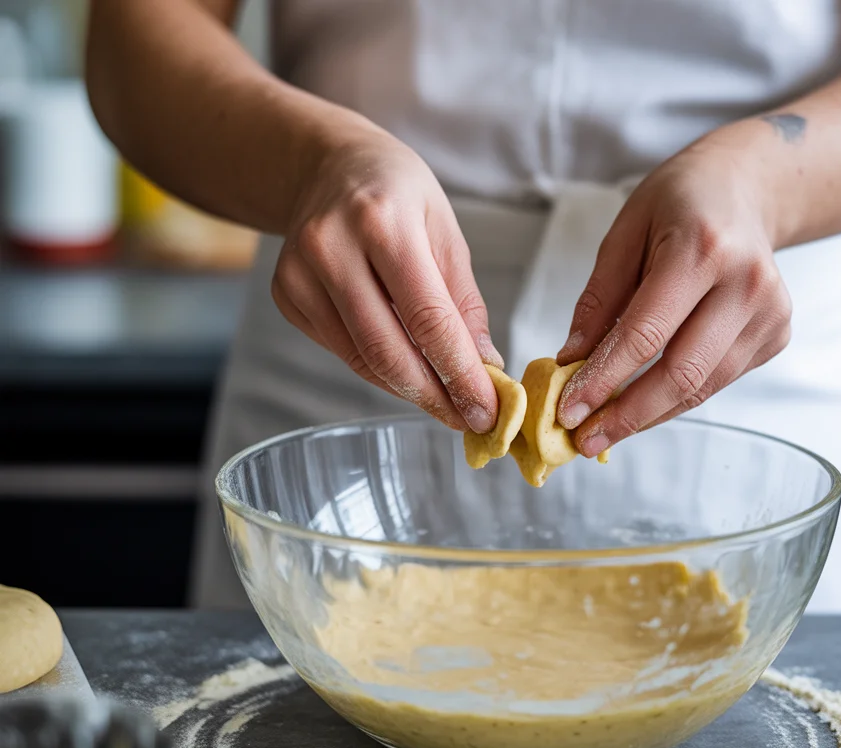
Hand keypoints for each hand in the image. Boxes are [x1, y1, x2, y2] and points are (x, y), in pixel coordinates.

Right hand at [271, 124, 500, 431]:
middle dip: (435, 396)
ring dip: (410, 389)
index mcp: (383, 222)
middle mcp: (332, 247)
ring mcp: (299, 273)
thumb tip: (485, 369)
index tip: (487, 411)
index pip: (427, 319)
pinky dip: (380, 369)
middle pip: (388, 350)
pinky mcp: (285, 295)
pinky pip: (342, 351)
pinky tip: (406, 368)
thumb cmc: (397, 194)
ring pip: (363, 360)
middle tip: (469, 420)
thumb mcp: (445, 232)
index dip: (460, 374)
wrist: (328, 165)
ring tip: (447, 402)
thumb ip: (463, 304)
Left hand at [555, 136, 791, 455]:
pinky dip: (677, 397)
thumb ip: (598, 299)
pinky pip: (717, 381)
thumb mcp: (625, 233)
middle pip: (681, 374)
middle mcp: (746, 283)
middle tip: (585, 440)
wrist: (747, 189)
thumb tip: (570, 361)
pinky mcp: (777, 335)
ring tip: (605, 429)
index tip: (568, 412)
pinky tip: (645, 399)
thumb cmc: (678, 205)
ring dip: (649, 415)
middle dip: (627, 415)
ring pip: (701, 388)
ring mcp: (770, 313)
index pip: (645, 334)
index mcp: (703, 248)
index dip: (604, 381)